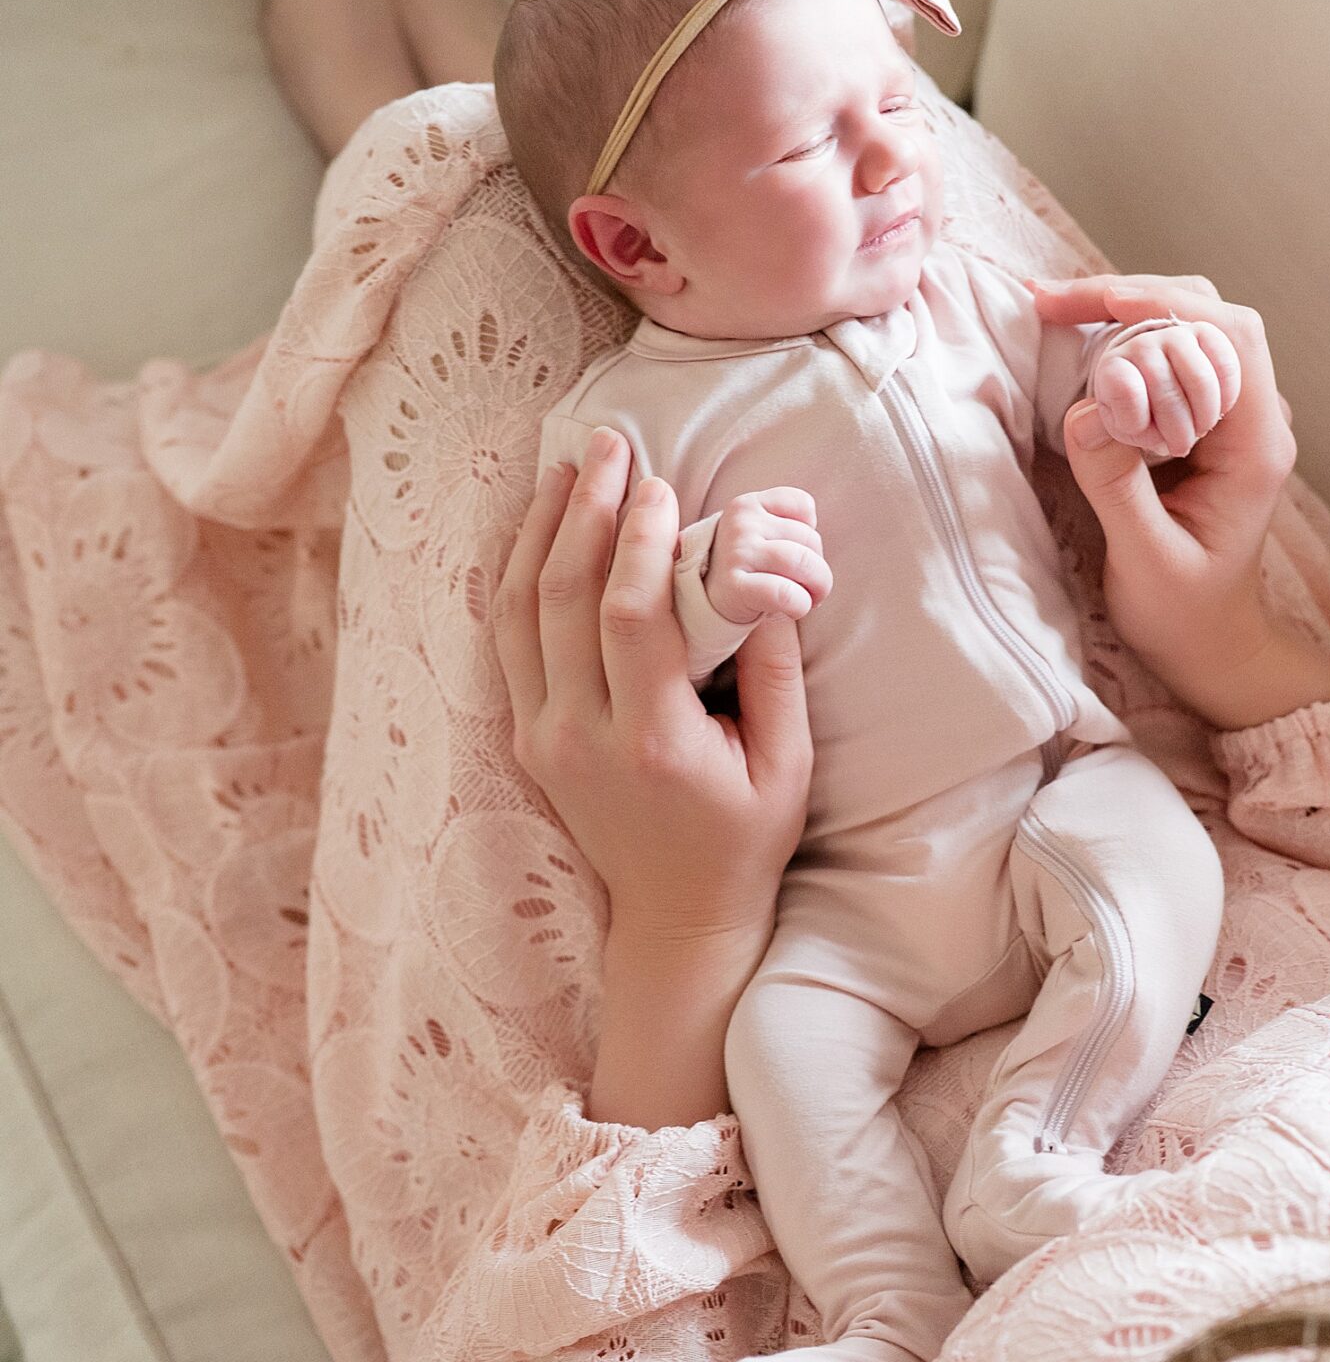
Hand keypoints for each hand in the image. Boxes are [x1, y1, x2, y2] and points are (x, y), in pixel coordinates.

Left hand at [494, 428, 812, 947]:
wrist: (676, 916)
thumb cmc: (744, 839)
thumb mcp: (787, 761)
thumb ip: (773, 667)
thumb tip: (759, 571)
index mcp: (651, 742)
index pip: (628, 614)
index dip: (637, 539)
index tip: (658, 480)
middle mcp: (580, 738)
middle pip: (562, 598)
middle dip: (583, 509)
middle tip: (606, 444)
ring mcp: (542, 739)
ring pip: (519, 612)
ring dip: (540, 532)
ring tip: (564, 468)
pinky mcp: (527, 738)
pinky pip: (509, 640)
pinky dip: (519, 575)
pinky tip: (539, 529)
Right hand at [704, 487, 832, 626]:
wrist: (709, 600)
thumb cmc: (748, 566)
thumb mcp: (762, 532)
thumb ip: (790, 526)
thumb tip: (817, 546)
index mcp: (748, 505)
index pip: (804, 506)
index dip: (811, 535)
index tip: (799, 554)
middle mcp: (740, 523)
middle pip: (810, 539)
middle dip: (820, 568)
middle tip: (811, 587)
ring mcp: (736, 553)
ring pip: (802, 562)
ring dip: (818, 586)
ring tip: (810, 598)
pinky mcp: (735, 586)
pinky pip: (785, 593)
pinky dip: (801, 604)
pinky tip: (795, 609)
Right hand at [1030, 274, 1329, 727]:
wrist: (1208, 646)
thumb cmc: (1184, 616)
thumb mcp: (1146, 561)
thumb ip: (1116, 486)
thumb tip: (1087, 409)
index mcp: (1255, 447)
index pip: (1228, 339)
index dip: (1162, 306)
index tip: (1090, 306)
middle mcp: (1251, 420)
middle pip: (1208, 317)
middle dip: (1133, 298)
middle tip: (1052, 304)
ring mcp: (1226, 419)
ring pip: (1188, 329)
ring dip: (1124, 314)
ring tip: (1055, 314)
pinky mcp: (1197, 424)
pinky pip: (1168, 358)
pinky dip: (1122, 340)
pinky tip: (1076, 342)